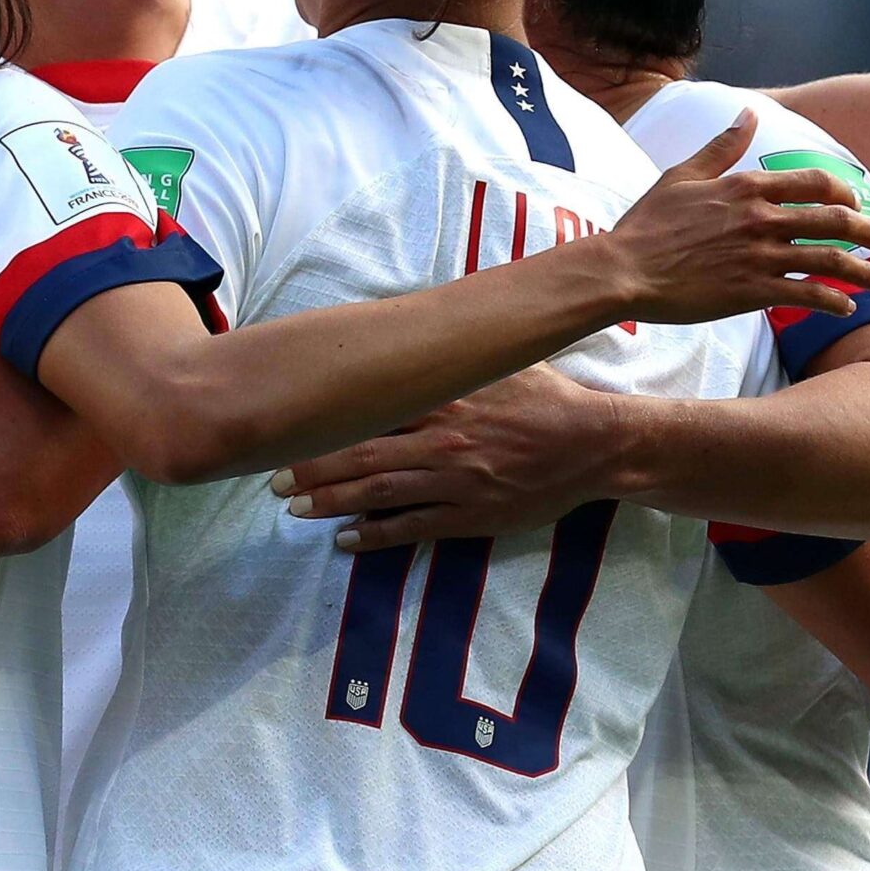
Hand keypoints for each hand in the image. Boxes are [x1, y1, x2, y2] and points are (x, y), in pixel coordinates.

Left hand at [269, 363, 628, 550]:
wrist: (595, 444)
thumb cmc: (547, 397)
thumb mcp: (498, 363)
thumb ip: (453, 355)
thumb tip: (409, 330)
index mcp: (445, 397)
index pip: (370, 408)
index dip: (324, 422)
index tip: (288, 426)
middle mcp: (442, 439)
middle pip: (362, 454)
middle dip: (313, 468)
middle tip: (274, 480)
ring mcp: (455, 481)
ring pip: (379, 491)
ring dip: (332, 502)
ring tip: (296, 510)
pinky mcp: (472, 515)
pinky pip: (413, 527)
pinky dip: (376, 535)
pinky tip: (345, 540)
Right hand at [601, 110, 869, 323]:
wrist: (623, 269)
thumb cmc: (646, 224)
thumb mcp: (681, 175)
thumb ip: (720, 146)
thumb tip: (748, 114)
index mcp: (745, 187)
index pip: (814, 183)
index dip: (843, 193)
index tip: (854, 204)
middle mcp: (760, 218)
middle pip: (834, 221)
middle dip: (867, 231)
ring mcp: (759, 255)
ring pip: (829, 260)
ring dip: (861, 270)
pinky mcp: (753, 291)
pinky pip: (808, 294)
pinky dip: (834, 301)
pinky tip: (845, 307)